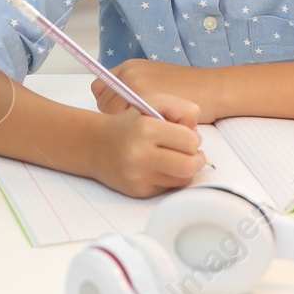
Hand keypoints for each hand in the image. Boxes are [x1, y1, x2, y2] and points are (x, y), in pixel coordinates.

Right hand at [89, 92, 209, 197]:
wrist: (97, 145)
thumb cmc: (131, 123)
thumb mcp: (155, 103)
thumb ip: (183, 110)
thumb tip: (196, 135)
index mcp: (146, 129)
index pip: (190, 142)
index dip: (193, 138)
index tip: (186, 136)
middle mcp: (140, 154)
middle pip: (189, 166)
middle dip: (196, 159)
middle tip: (190, 152)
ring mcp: (138, 175)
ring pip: (182, 180)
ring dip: (184, 169)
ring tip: (174, 157)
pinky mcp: (138, 191)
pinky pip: (168, 188)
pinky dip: (169, 178)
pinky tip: (159, 167)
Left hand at [94, 59, 219, 122]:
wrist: (213, 89)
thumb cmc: (189, 90)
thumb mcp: (158, 81)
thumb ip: (136, 89)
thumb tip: (119, 107)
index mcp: (130, 67)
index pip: (100, 90)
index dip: (110, 105)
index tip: (124, 115)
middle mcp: (129, 73)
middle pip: (103, 103)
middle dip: (116, 117)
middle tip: (137, 126)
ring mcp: (136, 85)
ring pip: (112, 115)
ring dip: (125, 125)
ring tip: (146, 129)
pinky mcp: (145, 99)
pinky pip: (127, 122)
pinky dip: (136, 130)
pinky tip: (152, 130)